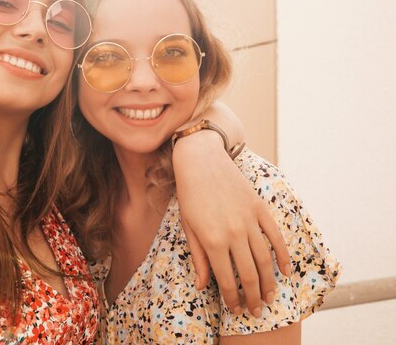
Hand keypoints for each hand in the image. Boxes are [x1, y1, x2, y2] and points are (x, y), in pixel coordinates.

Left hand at [173, 131, 291, 317]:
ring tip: (270, 297)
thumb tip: (202, 285)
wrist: (201, 160)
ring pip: (265, 259)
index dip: (232, 298)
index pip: (226, 280)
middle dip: (253, 297)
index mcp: (213, 240)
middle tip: (257, 311)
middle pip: (249, 275)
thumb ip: (199, 257)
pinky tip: (285, 271)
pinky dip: (283, 255)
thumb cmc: (189, 194)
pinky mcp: (259, 208)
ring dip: (269, 282)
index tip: (236, 309)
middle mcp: (234, 233)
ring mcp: (249, 220)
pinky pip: (275, 236)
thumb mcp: (188, 227)